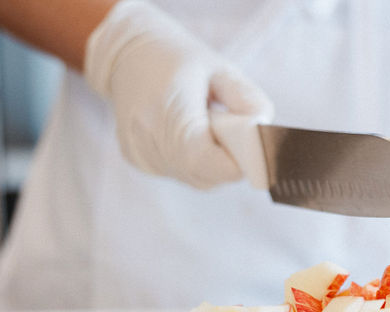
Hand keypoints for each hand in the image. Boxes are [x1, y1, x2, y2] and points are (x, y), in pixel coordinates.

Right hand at [84, 0, 273, 188]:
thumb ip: (247, 101)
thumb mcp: (220, 68)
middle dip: (230, 160)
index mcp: (167, 110)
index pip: (205, 160)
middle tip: (231, 130)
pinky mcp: (140, 162)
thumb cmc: (177, 59)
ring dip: (214, 161)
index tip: (252, 148)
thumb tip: (263, 132)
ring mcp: (142, 155)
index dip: (236, 162)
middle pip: (206, 174)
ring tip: (206, 125)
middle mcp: (149, 138)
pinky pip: (183, 173)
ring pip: (197, 178)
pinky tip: (190, 133)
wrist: (127, 55)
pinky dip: (197, 161)